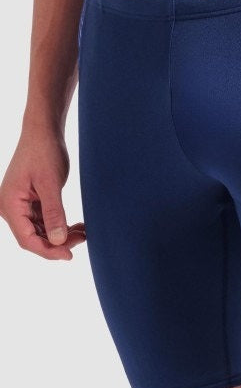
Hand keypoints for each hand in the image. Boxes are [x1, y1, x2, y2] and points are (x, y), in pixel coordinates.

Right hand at [0, 127, 85, 259]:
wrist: (44, 131)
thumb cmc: (44, 151)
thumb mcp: (51, 183)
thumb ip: (53, 212)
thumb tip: (57, 241)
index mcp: (9, 204)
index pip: (27, 239)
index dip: (48, 251)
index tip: (70, 255)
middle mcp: (11, 207)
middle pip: (33, 238)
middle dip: (58, 243)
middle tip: (82, 239)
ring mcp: (20, 205)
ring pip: (40, 231)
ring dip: (61, 235)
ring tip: (83, 232)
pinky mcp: (31, 201)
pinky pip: (44, 221)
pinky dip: (60, 225)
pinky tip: (77, 226)